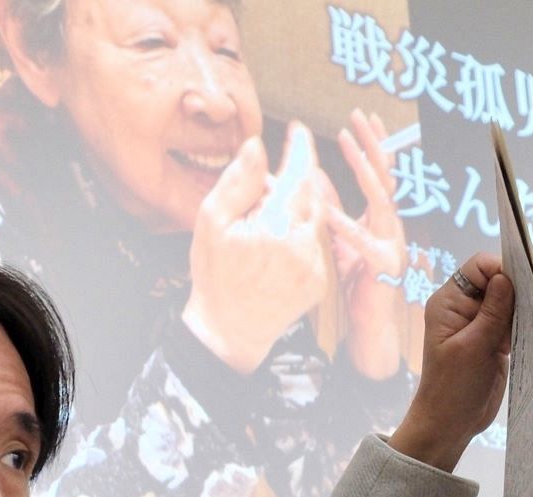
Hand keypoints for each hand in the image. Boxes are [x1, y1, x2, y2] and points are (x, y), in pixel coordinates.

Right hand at [183, 123, 330, 374]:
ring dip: (298, 207)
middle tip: (269, 181)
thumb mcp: (211, 223)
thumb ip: (238, 182)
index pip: (298, 174)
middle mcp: (302, 245)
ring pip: (315, 219)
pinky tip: (276, 246)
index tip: (299, 129)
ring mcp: (315, 266)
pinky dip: (300, 234)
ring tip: (267, 216)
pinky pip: (316, 244)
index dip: (300, 148)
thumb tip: (257, 145)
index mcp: (274, 227)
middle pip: (311, 194)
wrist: (229, 331)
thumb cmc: (215, 276)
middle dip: (296, 179)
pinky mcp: (320, 282)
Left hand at [324, 109, 409, 379]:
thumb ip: (332, 207)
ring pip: (381, 198)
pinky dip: (345, 224)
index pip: (382, 172)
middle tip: (359, 116)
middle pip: (387, 175)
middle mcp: (392, 225)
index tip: (363, 116)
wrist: (370, 324)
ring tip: (349, 144)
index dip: (375, 143)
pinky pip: (362, 240)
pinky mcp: (381, 265)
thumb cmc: (356, 283)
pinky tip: (328, 211)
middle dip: (374, 143)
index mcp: (383, 217)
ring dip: (364, 169)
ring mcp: (391, 242)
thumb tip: (316, 175)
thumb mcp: (341, 237)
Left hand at [388, 253, 513, 471]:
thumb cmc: (454, 386)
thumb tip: (506, 276)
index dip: (502, 270)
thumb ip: (492, 312)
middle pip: (497, 281)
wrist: (450, 422)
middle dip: (518, 290)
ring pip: (509, 302)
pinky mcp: (493, 339)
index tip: (524, 286)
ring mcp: (479, 324)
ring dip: (523, 310)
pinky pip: (512, 322)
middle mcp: (463, 308)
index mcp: (449, 303)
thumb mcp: (474, 346)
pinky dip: (524, 325)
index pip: (478, 267)